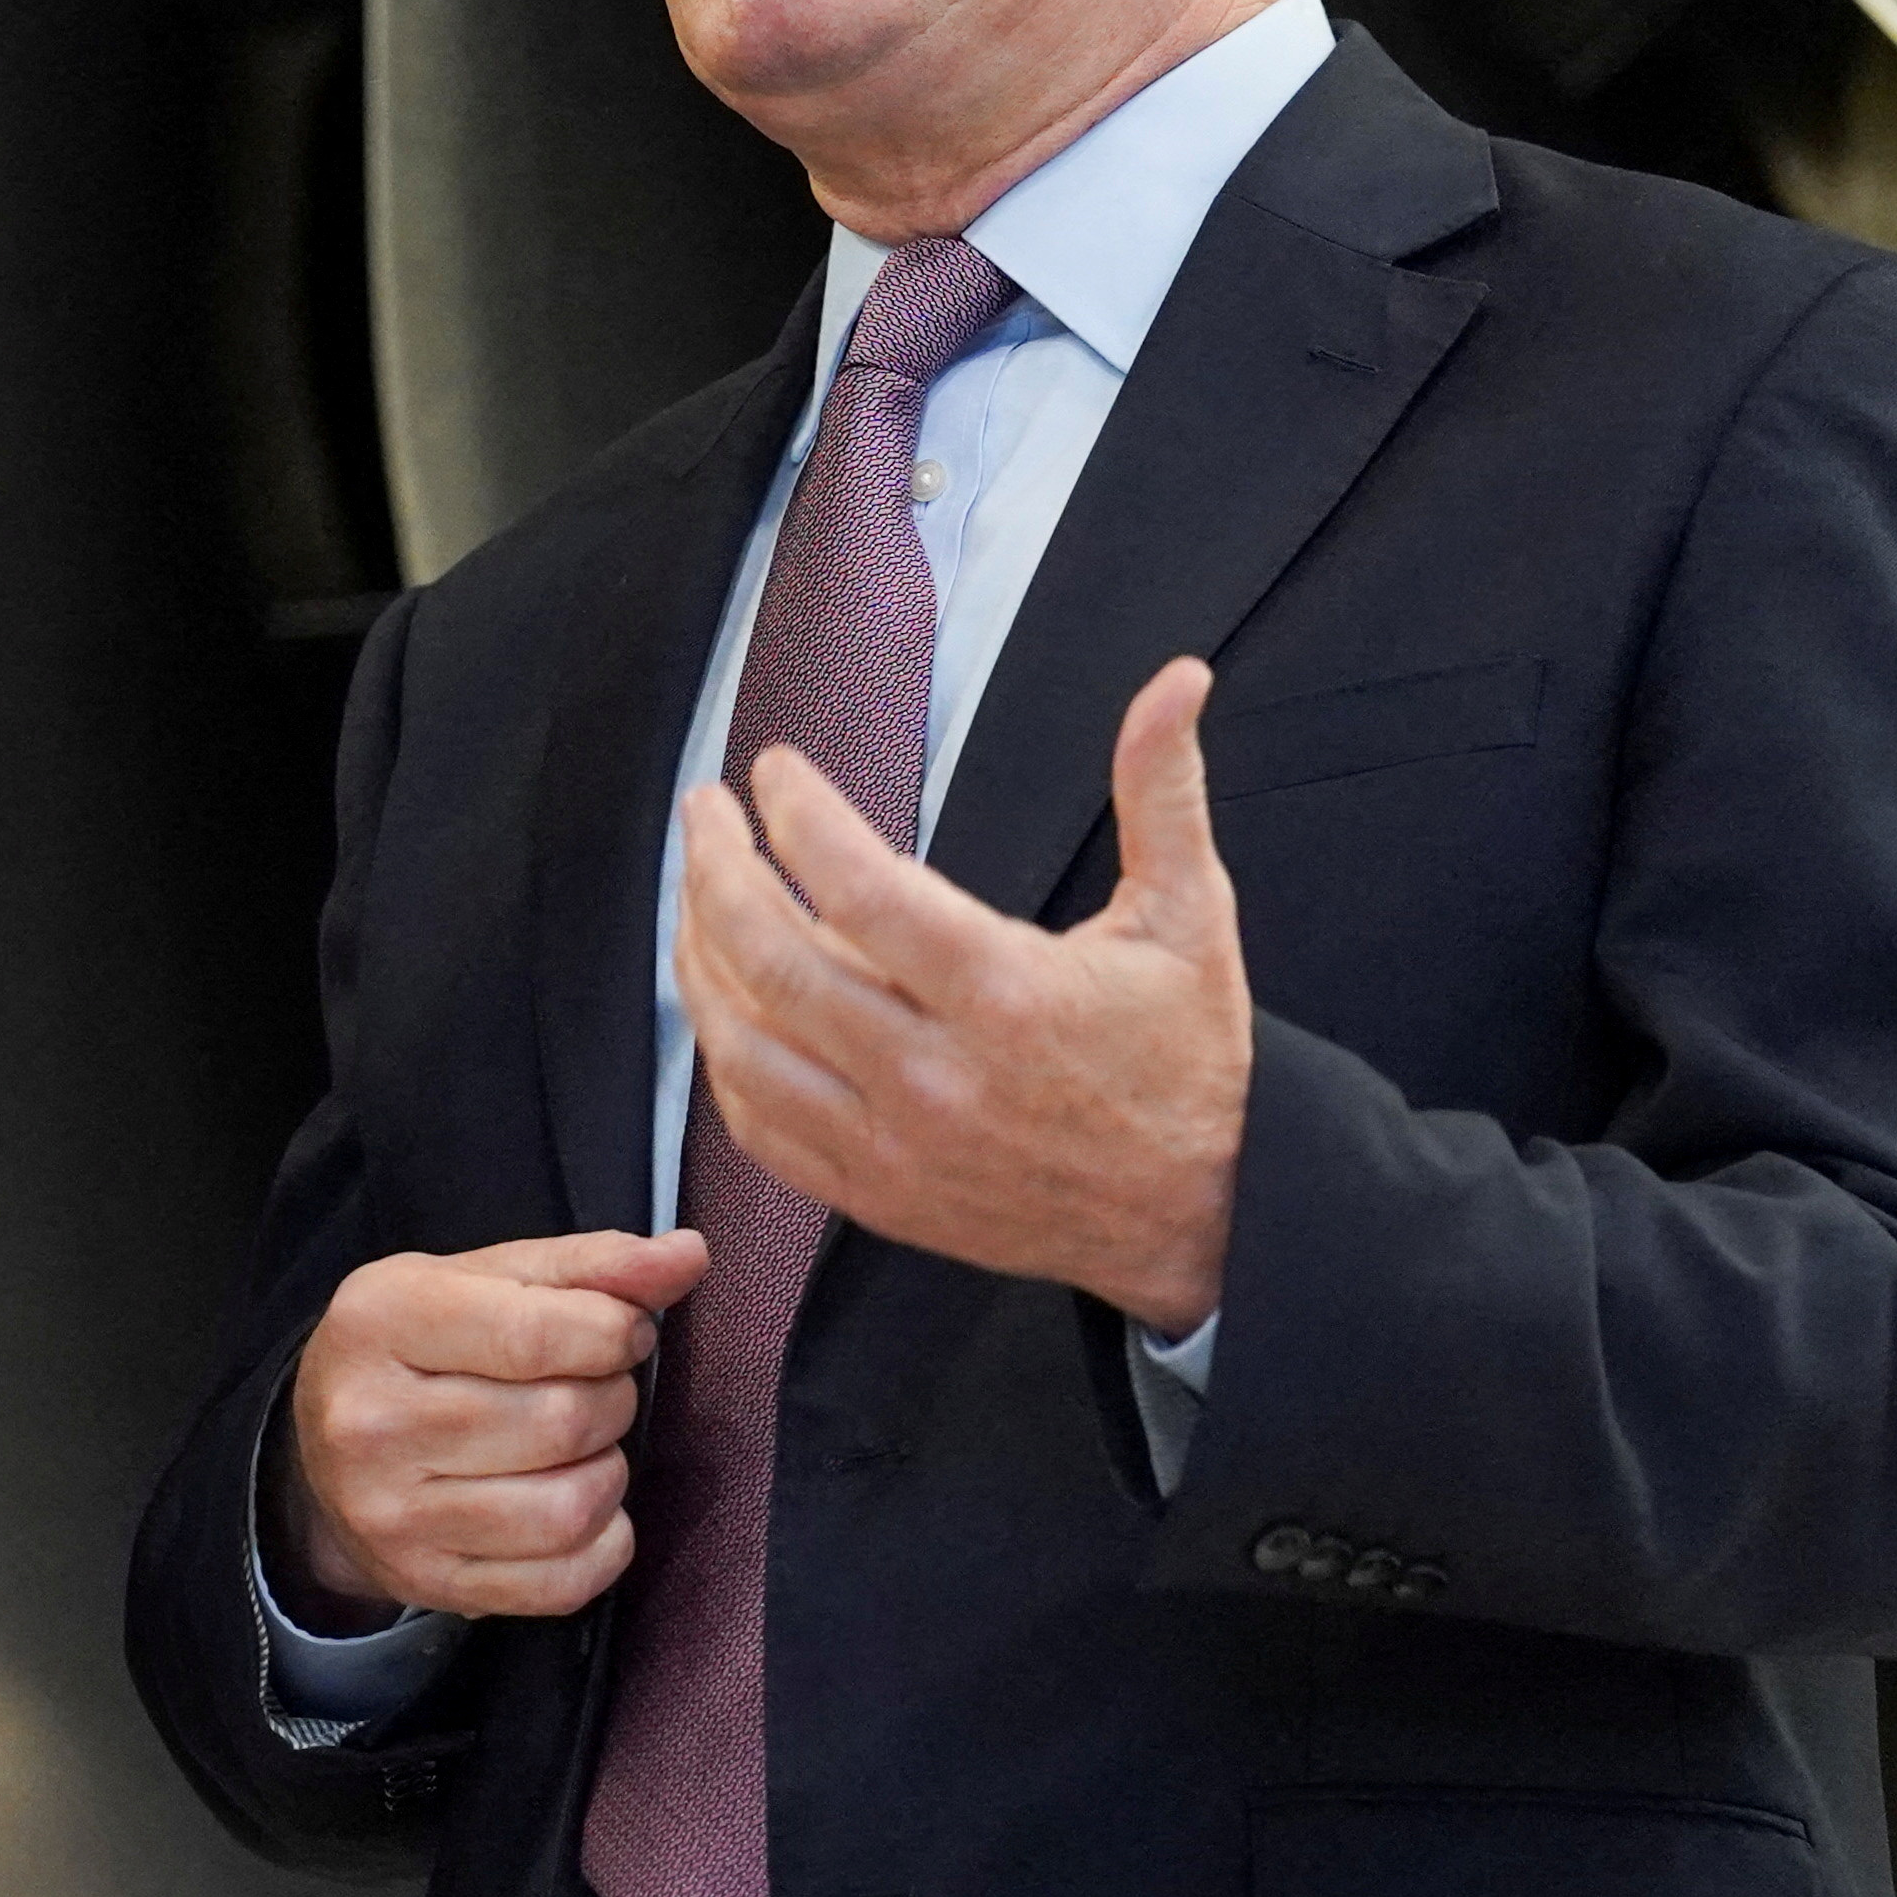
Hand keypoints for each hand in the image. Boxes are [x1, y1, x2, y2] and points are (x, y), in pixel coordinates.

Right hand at [278, 1228, 711, 1619]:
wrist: (322, 1456)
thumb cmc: (419, 1349)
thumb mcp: (483, 1280)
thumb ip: (590, 1265)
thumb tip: (689, 1256)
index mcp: (381, 1320)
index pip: (536, 1333)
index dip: (612, 1331)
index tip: (620, 1330)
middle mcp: (372, 1422)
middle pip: (562, 1420)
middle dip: (611, 1399)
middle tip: (594, 1388)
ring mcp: (394, 1515)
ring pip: (569, 1508)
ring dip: (608, 1472)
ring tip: (583, 1448)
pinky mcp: (428, 1583)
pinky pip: (564, 1582)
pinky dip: (603, 1544)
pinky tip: (579, 1505)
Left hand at [676, 654, 1249, 1331]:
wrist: (1199, 1216)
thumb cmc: (1187, 1058)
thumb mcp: (1190, 915)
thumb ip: (1163, 788)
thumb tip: (1177, 680)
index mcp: (1007, 996)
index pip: (859, 889)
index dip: (798, 814)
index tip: (774, 768)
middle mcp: (936, 1078)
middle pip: (773, 962)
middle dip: (716, 869)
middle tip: (704, 811)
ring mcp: (895, 1146)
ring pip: (743, 1047)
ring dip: (700, 958)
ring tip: (698, 890)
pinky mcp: (876, 1195)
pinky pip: (757, 1124)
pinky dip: (724, 1053)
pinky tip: (723, 995)